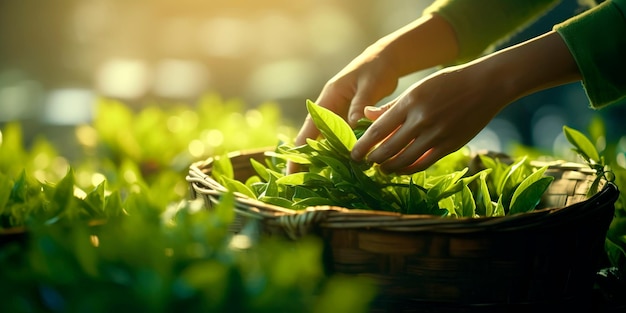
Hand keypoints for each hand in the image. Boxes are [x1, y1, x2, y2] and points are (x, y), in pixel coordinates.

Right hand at [288, 14, 458, 173]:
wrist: (386, 59)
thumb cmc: (376, 68)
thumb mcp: (369, 86)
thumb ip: (359, 107)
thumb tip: (351, 130)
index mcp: (327, 99)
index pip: (308, 130)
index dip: (299, 151)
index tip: (291, 170)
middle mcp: (328, 109)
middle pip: (312, 140)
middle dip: (304, 161)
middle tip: (297, 185)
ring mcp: (338, 115)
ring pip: (326, 142)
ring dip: (321, 160)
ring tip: (314, 183)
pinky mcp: (349, 120)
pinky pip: (341, 141)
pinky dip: (339, 154)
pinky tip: (340, 170)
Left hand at [351, 30, 579, 174]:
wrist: (486, 85)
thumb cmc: (447, 83)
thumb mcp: (417, 88)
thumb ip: (391, 105)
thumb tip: (365, 115)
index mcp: (409, 102)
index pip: (377, 130)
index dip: (362, 146)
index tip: (353, 154)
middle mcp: (420, 119)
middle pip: (387, 149)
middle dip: (372, 160)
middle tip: (364, 163)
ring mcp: (436, 134)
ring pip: (403, 161)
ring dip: (388, 168)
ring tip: (381, 168)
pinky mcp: (449, 145)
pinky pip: (422, 164)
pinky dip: (408, 169)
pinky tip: (400, 169)